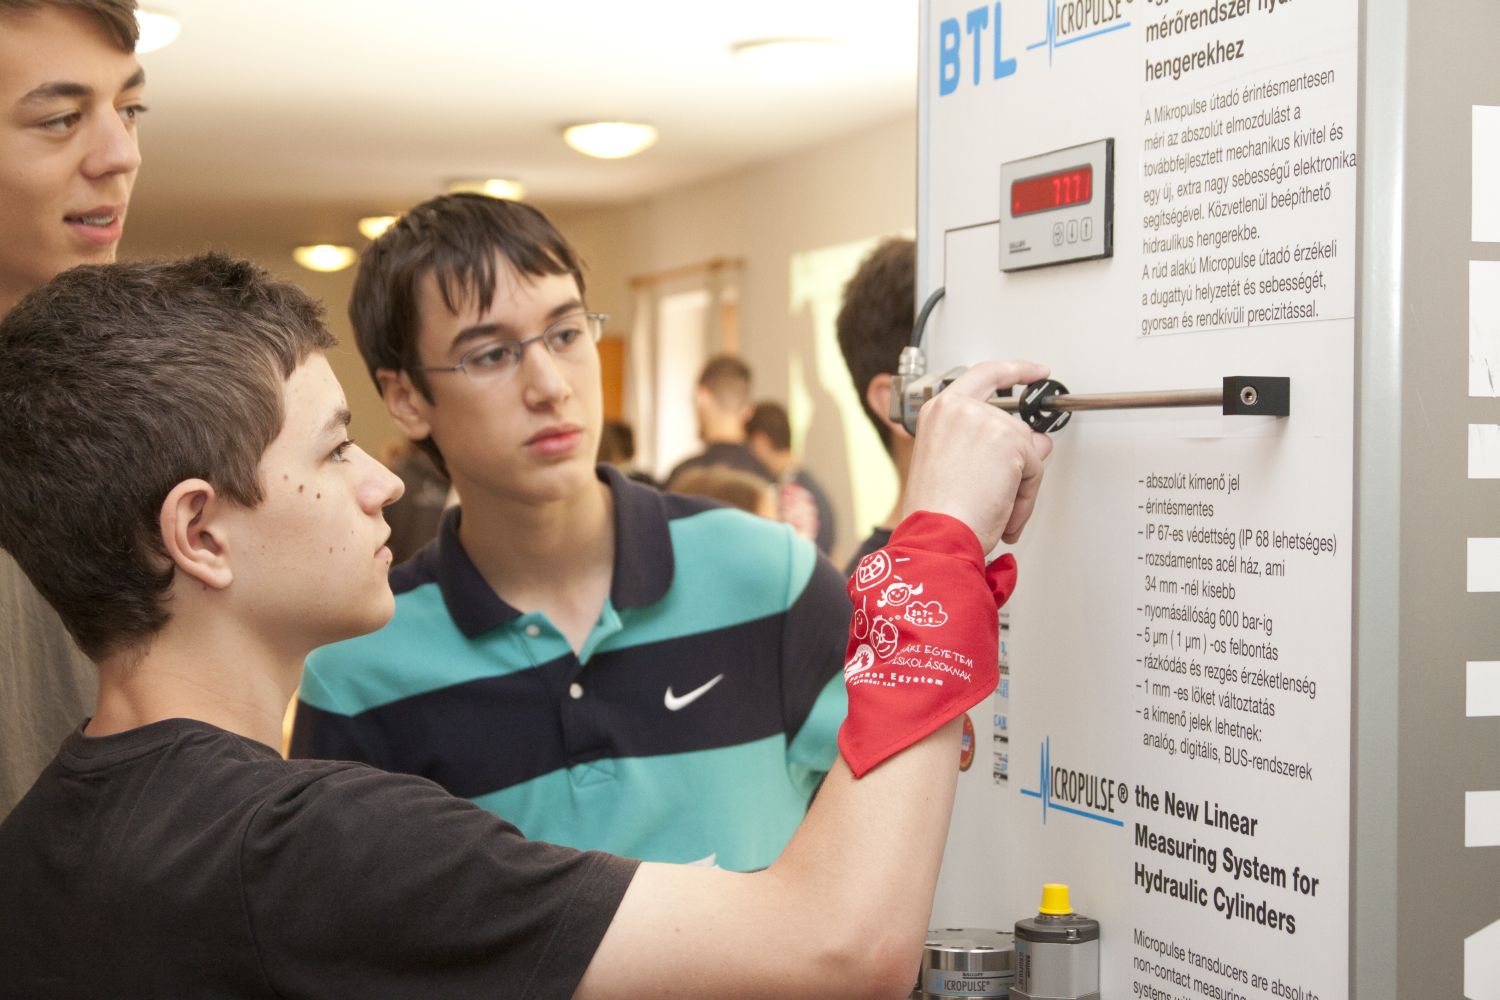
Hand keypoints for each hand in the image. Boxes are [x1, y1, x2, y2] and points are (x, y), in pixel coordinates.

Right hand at [900, 360, 1053, 551]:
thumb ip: (995, 446)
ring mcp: (985, 420)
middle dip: (1017, 463)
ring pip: (1026, 450)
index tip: (1034, 371)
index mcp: (939, 412)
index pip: (983, 376)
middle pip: (1013, 427)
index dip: (1014, 371)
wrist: (937, 534)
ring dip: (1019, 485)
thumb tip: (1038, 442)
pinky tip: (1002, 511)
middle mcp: (959, 409)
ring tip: (994, 508)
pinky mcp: (1009, 439)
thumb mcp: (959, 469)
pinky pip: (1035, 469)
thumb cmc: (936, 513)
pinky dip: (1026, 497)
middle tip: (999, 495)